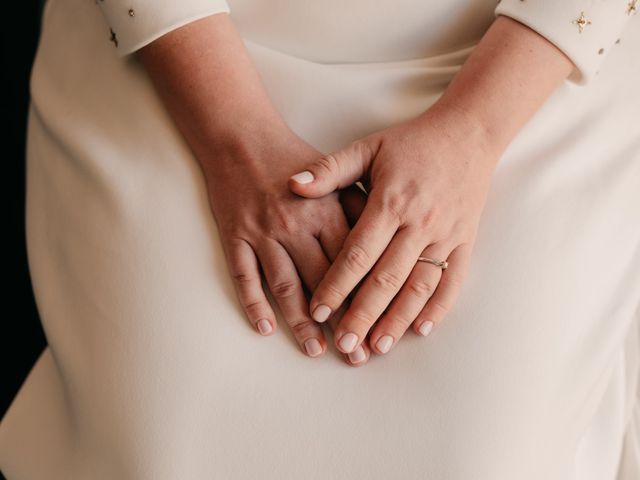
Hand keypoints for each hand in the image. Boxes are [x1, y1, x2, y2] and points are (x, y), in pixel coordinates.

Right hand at [202, 127, 373, 364]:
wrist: (242, 137)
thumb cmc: (293, 158)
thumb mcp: (335, 172)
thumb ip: (360, 205)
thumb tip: (388, 239)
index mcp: (326, 209)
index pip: (353, 262)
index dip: (368, 297)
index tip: (381, 326)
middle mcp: (296, 224)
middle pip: (322, 281)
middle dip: (341, 320)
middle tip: (356, 353)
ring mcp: (263, 232)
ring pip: (285, 285)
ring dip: (301, 321)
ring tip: (316, 350)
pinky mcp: (235, 236)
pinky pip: (244, 276)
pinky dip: (253, 303)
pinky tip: (264, 327)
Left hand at [288, 101, 499, 355]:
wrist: (468, 134)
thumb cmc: (412, 142)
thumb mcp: (368, 147)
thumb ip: (330, 170)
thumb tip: (292, 184)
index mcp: (390, 201)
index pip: (357, 252)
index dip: (336, 284)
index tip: (318, 311)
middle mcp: (418, 223)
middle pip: (386, 278)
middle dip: (363, 314)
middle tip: (344, 344)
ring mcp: (445, 234)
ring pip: (419, 286)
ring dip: (398, 319)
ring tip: (377, 347)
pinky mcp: (465, 241)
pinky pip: (453, 281)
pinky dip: (439, 307)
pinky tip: (421, 329)